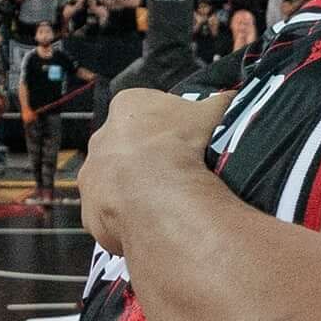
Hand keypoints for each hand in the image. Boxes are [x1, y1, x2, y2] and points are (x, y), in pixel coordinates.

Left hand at [75, 85, 224, 247]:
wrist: (158, 193)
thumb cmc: (183, 144)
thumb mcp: (213, 113)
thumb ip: (219, 102)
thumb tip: (231, 96)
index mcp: (128, 106)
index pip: (145, 111)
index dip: (167, 127)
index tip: (184, 141)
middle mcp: (101, 137)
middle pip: (125, 147)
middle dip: (146, 159)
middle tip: (174, 174)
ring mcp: (91, 175)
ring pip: (114, 182)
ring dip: (133, 190)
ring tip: (163, 204)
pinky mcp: (89, 210)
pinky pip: (110, 215)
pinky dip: (128, 219)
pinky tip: (151, 224)